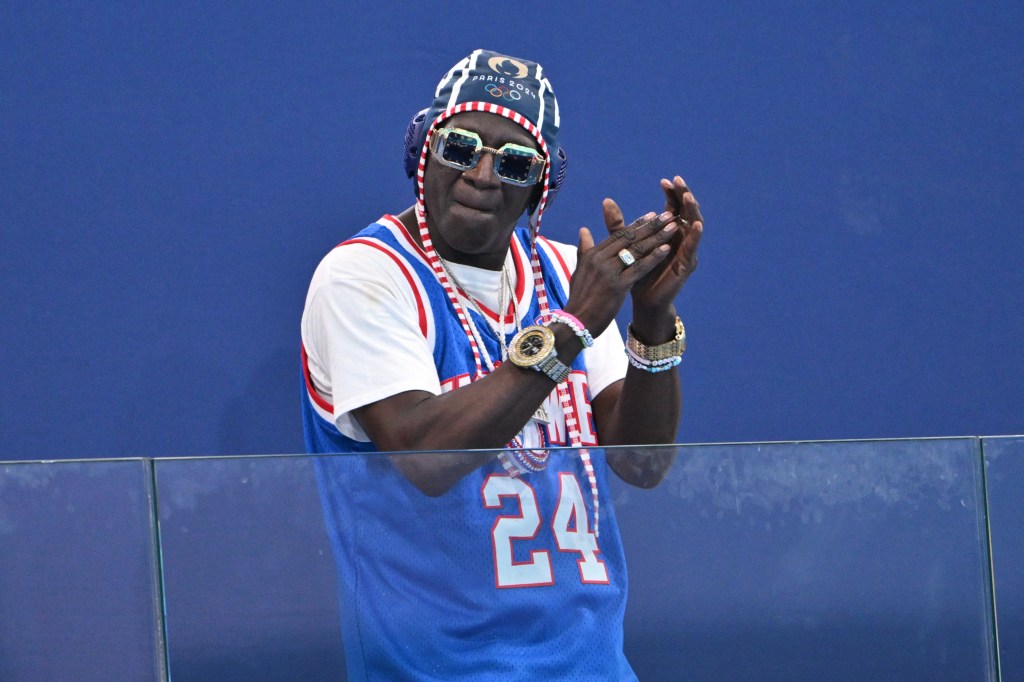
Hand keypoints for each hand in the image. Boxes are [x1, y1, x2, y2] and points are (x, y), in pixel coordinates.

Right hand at [566, 199, 682, 336]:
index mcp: (592, 254)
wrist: (576, 323)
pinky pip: (639, 268)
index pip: (618, 235)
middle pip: (630, 238)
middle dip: (651, 226)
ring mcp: (609, 272)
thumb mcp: (579, 271)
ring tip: (673, 227)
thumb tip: (584, 230)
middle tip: (667, 215)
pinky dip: (654, 257)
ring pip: (637, 250)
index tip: (651, 215)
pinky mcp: (617, 286)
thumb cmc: (579, 299)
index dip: (637, 224)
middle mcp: (600, 259)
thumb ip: (584, 250)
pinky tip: (667, 249)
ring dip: (657, 237)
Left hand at [630, 176, 702, 315]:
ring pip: (693, 226)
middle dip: (684, 196)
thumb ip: (618, 224)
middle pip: (685, 212)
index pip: (672, 207)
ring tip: (688, 197)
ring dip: (692, 211)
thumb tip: (606, 201)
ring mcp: (685, 251)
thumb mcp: (625, 245)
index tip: (665, 181)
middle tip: (679, 182)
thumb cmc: (636, 273)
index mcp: (666, 232)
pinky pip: (693, 248)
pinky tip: (696, 224)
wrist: (641, 300)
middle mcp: (679, 238)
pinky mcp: (687, 265)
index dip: (671, 194)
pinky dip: (696, 235)